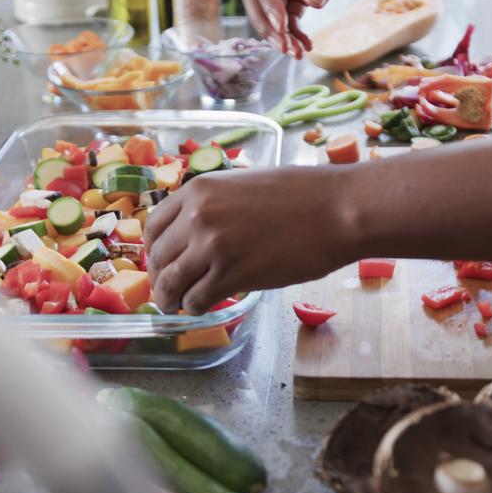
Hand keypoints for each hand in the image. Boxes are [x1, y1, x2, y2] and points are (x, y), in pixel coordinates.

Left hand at [143, 166, 354, 314]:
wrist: (336, 210)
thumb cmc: (302, 195)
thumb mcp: (244, 185)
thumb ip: (215, 204)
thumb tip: (198, 230)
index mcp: (198, 190)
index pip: (155, 226)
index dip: (154, 250)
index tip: (162, 262)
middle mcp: (198, 217)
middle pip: (159, 257)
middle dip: (161, 278)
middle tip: (169, 290)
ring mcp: (212, 247)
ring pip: (171, 283)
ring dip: (171, 299)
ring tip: (178, 306)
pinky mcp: (231, 275)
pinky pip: (197, 299)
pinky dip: (196, 307)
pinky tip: (204, 306)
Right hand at [243, 0, 387, 56]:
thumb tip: (312, 1)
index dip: (268, 2)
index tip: (281, 24)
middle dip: (267, 24)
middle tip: (283, 45)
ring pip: (273, 13)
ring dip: (280, 35)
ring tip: (295, 53)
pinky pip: (291, 19)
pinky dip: (295, 35)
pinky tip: (305, 47)